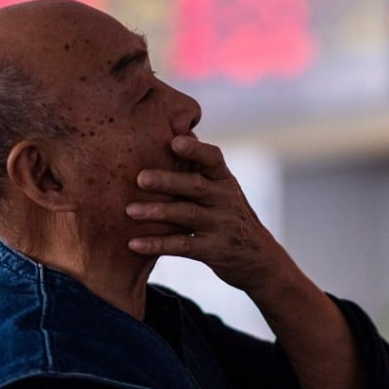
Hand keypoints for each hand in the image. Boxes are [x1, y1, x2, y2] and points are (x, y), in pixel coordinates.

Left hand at [126, 135, 293, 292]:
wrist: (259, 258)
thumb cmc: (228, 214)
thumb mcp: (221, 188)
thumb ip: (200, 166)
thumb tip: (177, 130)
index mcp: (224, 179)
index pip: (213, 159)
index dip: (195, 150)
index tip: (174, 141)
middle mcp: (226, 199)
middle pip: (196, 186)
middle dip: (168, 181)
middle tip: (140, 178)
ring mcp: (222, 225)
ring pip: (187, 215)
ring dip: (158, 212)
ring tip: (129, 210)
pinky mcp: (214, 251)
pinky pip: (183, 246)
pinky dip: (158, 244)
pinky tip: (133, 243)